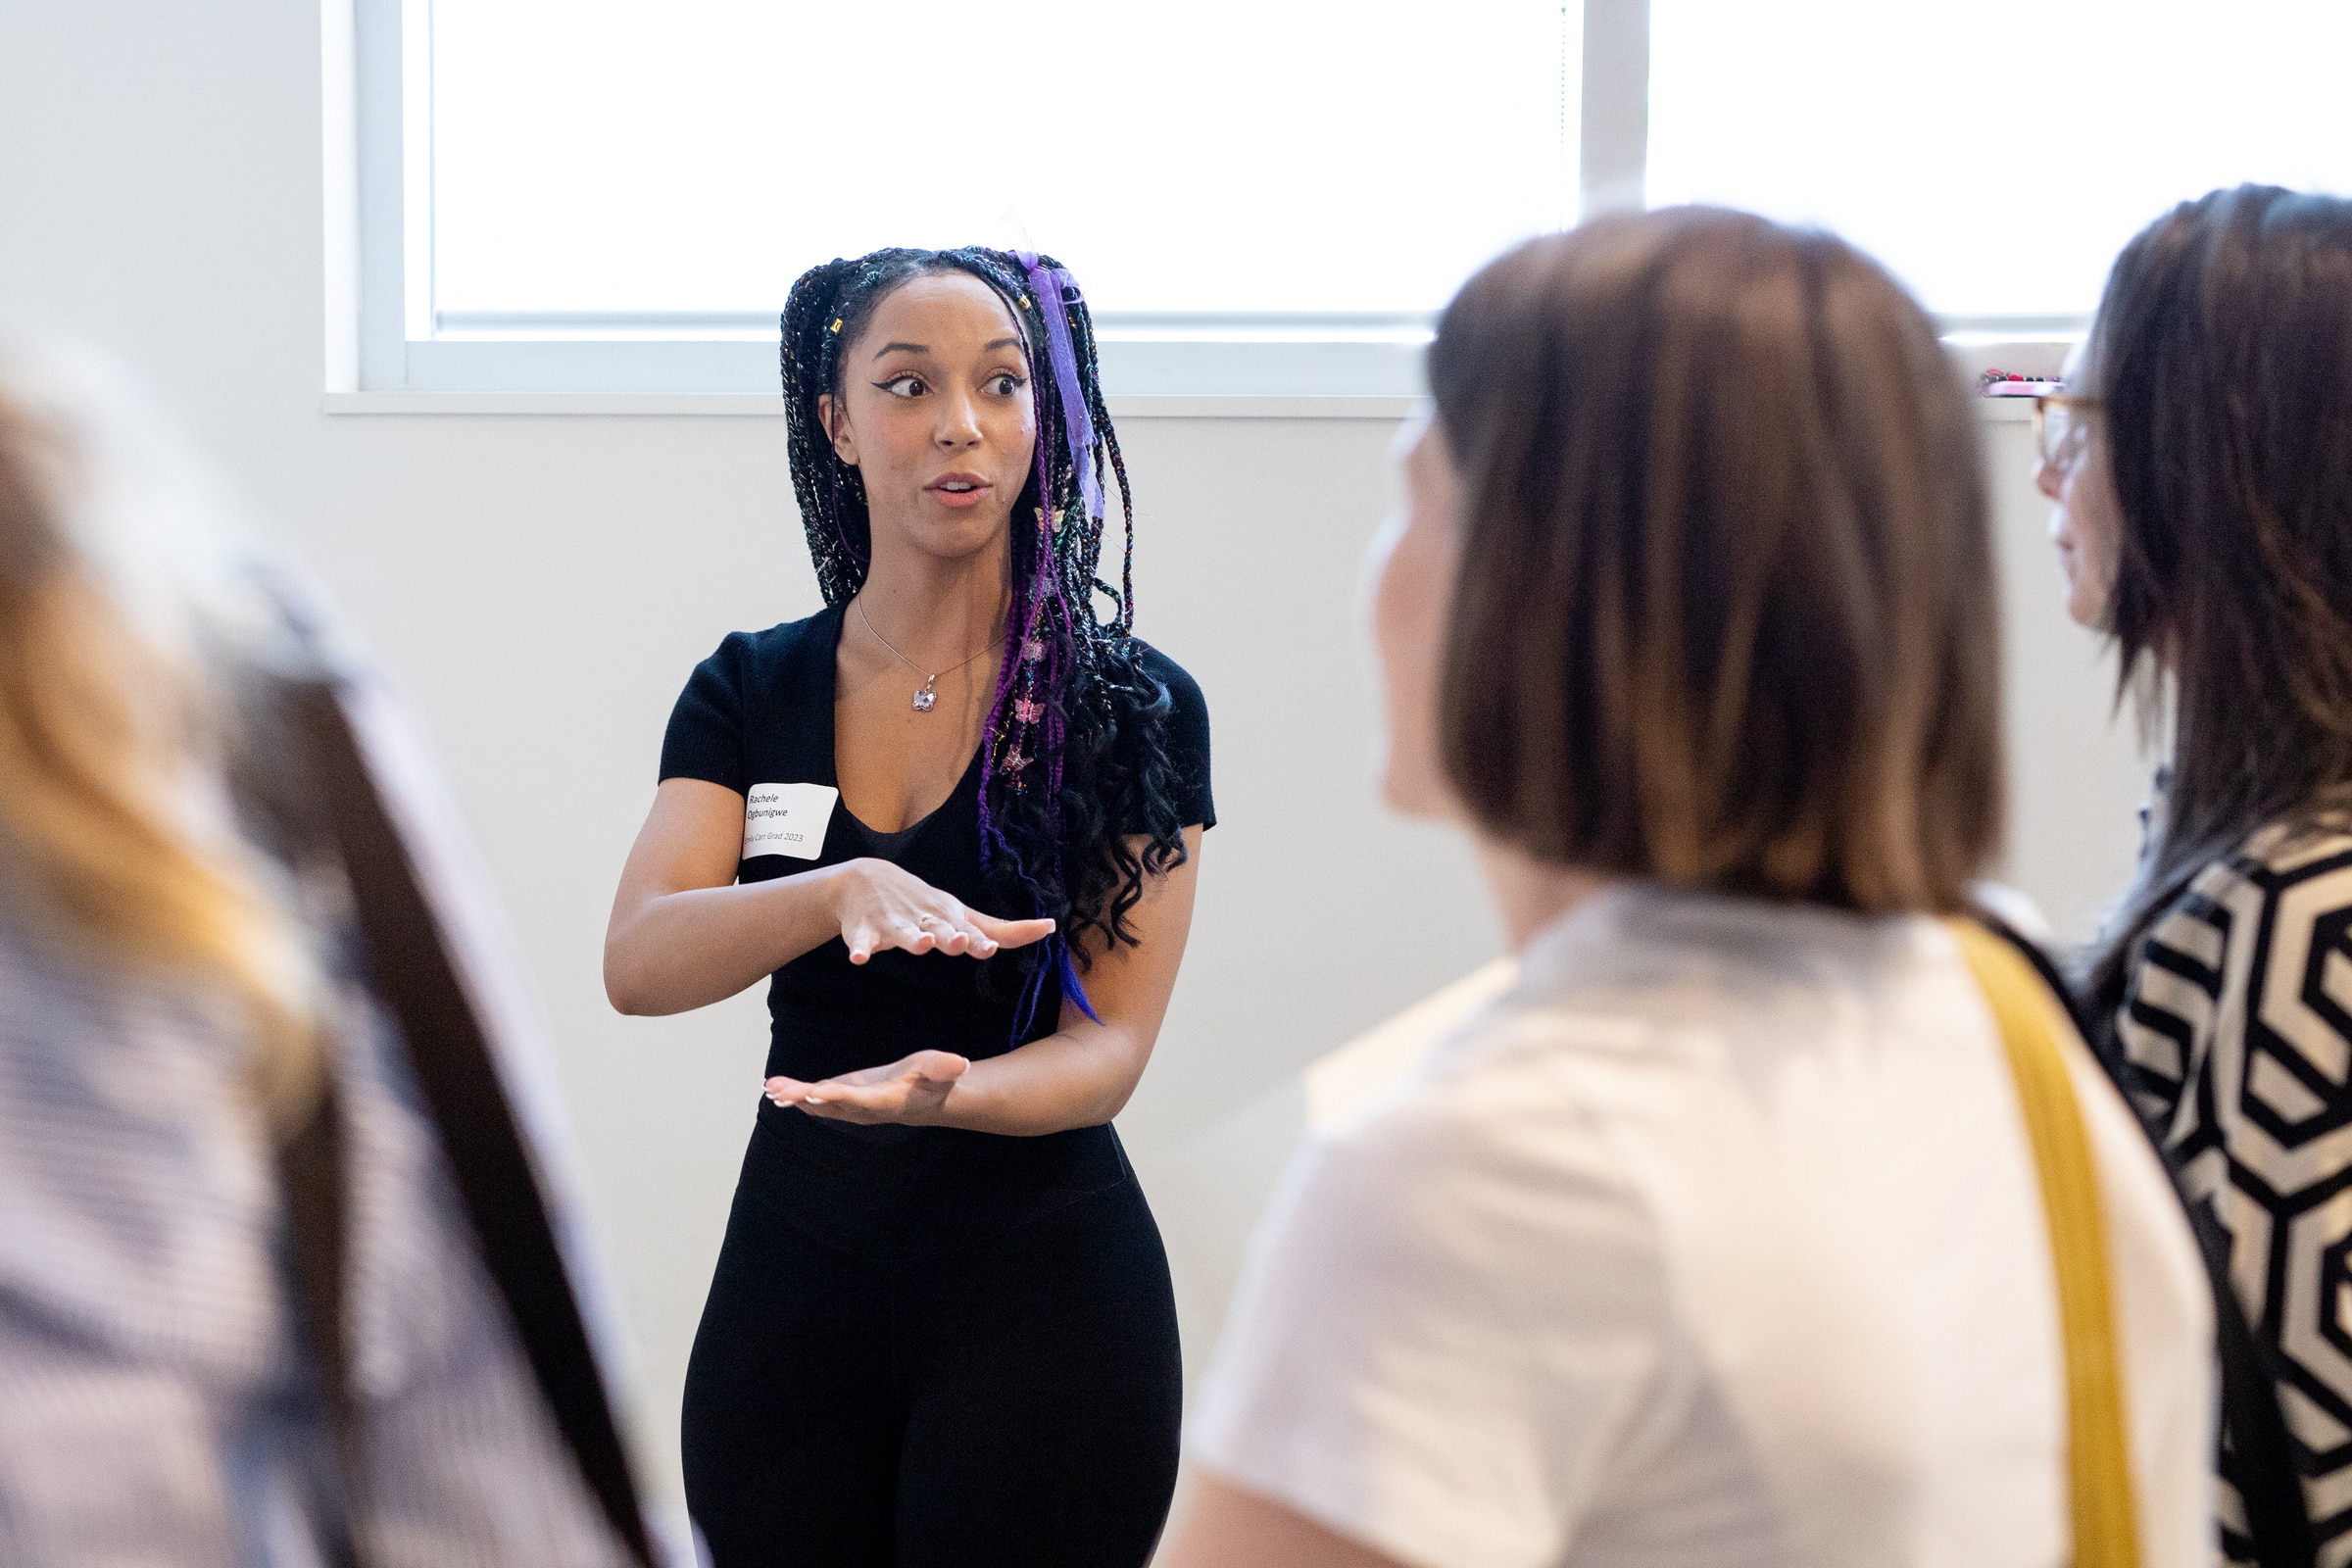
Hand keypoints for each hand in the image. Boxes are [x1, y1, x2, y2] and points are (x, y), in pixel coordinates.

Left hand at [766, 1050, 969, 1125]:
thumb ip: (945, 1068)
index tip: (817, 1093)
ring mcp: (852, 1106)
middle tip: (782, 1094)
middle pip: (831, 1106)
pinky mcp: (844, 1098)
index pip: (860, 1100)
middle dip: (806, 1100)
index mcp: (886, 1101)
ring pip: (819, 1105)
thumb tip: (960, 1064)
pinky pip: (817, 1100)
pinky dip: (795, 1094)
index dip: (838, 1098)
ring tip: (772, 1090)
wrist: (928, 1097)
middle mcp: (864, 1108)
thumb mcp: (943, 1069)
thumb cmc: (935, 1079)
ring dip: (794, 1098)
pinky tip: (773, 1089)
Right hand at [825, 859, 1055, 964]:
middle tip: (960, 943)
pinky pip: (862, 943)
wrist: (865, 879)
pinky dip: (861, 950)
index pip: (970, 931)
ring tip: (922, 944)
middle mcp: (925, 918)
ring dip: (914, 939)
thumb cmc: (923, 903)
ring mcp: (894, 923)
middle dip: (951, 937)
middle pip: (940, 930)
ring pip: (905, 934)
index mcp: (949, 917)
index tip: (992, 948)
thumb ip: (1000, 928)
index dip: (980, 941)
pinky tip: (860, 959)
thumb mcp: (960, 914)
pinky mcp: (865, 930)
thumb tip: (1050, 928)